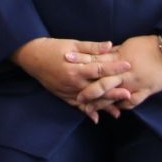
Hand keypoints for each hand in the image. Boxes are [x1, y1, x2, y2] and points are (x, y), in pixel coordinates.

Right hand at [11, 38, 129, 116]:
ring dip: (104, 106)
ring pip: (90, 100)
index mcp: (76, 68)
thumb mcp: (73, 44)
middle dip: (114, 92)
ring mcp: (68, 91)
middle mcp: (73, 83)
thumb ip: (92, 47)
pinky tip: (97, 117)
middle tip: (129, 94)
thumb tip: (110, 45)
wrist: (32, 57)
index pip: (100, 69)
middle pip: (97, 89)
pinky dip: (87, 112)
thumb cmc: (53, 48)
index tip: (128, 66)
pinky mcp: (63, 96)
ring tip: (119, 110)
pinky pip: (77, 106)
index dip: (115, 68)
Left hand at [76, 35, 161, 113]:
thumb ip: (116, 52)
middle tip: (76, 97)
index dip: (81, 62)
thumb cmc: (150, 45)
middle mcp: (124, 72)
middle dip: (88, 91)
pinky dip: (123, 105)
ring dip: (102, 103)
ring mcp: (134, 82)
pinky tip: (117, 110)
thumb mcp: (130, 45)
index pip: (96, 60)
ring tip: (90, 109)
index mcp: (119, 58)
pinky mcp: (146, 90)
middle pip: (102, 82)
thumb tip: (104, 51)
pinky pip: (133, 101)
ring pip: (114, 95)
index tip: (66, 62)